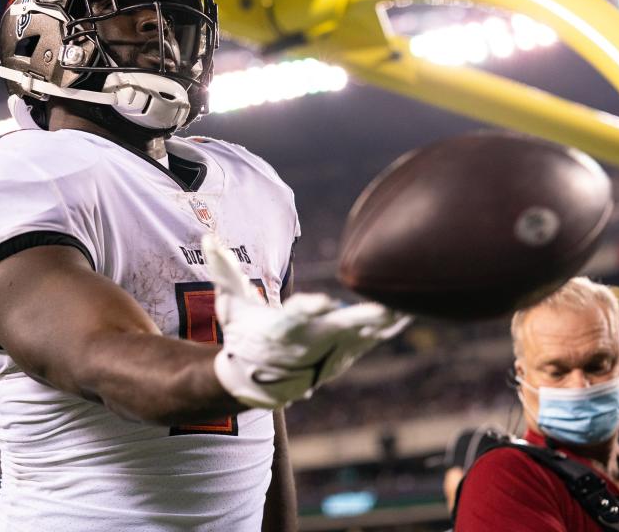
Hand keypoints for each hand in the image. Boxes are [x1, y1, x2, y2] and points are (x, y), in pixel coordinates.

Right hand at [203, 234, 409, 408]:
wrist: (259, 381)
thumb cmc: (245, 336)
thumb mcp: (231, 306)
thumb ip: (224, 271)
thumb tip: (208, 237)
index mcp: (280, 329)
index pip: (294, 318)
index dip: (308, 310)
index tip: (322, 301)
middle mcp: (309, 342)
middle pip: (337, 329)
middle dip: (360, 320)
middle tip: (381, 309)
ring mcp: (330, 351)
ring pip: (361, 335)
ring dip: (383, 322)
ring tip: (407, 305)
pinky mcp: (345, 354)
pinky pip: (371, 339)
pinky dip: (389, 327)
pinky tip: (410, 311)